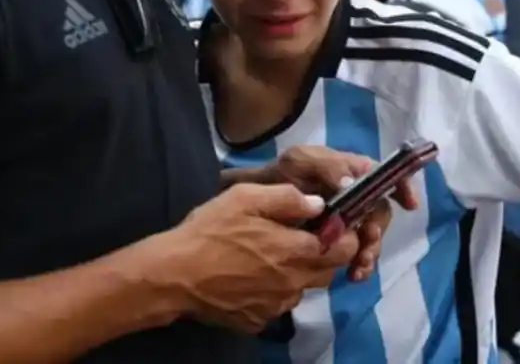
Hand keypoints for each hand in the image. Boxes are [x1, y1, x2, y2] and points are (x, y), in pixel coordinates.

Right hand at [163, 183, 360, 332]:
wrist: (174, 275)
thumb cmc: (210, 231)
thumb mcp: (245, 199)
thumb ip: (286, 198)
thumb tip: (317, 204)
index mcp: (295, 250)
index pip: (343, 247)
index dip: (345, 235)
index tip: (335, 225)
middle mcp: (293, 283)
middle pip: (328, 271)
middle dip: (325, 255)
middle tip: (303, 239)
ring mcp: (276, 305)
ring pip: (303, 289)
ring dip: (299, 274)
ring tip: (273, 257)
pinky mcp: (258, 321)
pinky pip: (278, 304)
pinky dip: (274, 291)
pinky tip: (252, 277)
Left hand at [274, 145, 418, 281]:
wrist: (260, 197)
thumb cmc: (284, 172)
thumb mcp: (302, 160)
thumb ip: (328, 167)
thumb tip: (351, 184)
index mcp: (354, 170)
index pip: (386, 175)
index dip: (402, 187)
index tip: (409, 205)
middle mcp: (358, 194)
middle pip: (380, 213)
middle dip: (377, 232)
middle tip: (366, 246)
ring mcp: (350, 218)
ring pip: (371, 236)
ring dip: (369, 253)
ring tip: (358, 268)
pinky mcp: (340, 239)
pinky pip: (356, 252)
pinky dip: (359, 265)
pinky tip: (352, 275)